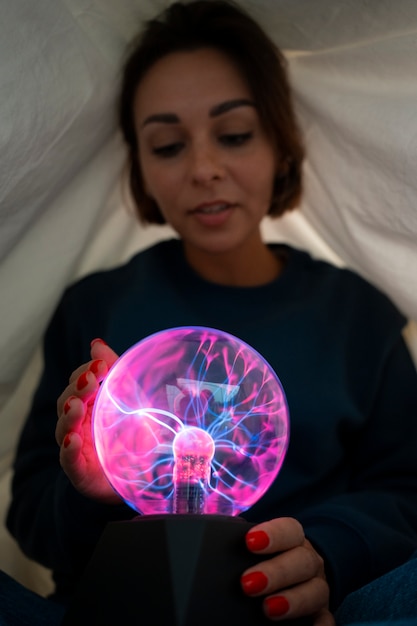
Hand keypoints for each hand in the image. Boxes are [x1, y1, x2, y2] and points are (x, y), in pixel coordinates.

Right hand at [56, 338, 120, 503]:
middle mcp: (79, 425)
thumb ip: (114, 371)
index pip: (77, 384)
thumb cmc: (131, 436)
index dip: (85, 372)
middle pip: (67, 402)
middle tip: (91, 377)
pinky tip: (73, 439)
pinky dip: (69, 449)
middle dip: (78, 388)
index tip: (101, 363)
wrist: (144, 478)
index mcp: (89, 406)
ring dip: (69, 415)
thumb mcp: (130, 399)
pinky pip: (70, 460)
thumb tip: (96, 344)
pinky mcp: (82, 472)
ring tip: (77, 404)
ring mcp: (78, 448)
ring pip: (64, 429)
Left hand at [241, 517, 333, 624]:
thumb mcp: (256, 546)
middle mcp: (308, 560)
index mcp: (292, 538)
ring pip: (316, 590)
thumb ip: (239, 545)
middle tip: (247, 583)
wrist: (292, 572)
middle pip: (302, 561)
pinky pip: (327, 620)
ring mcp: (317, 587)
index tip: (250, 541)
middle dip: (276, 571)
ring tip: (269, 610)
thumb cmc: (265, 557)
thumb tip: (208, 546)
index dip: (273, 533)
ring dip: (294, 600)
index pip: (289, 529)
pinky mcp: (322, 612)